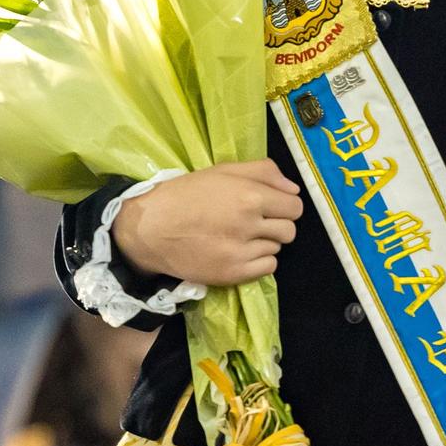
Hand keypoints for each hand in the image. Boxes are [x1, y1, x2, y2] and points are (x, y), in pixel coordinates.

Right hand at [113, 161, 303, 286]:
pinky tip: (239, 252)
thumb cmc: (186, 194)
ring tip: (240, 236)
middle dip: (277, 225)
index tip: (272, 207)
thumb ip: (263, 172)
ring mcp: (241, 252)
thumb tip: (294, 189)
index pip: (295, 206)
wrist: (150, 228)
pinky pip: (267, 268)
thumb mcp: (223, 171)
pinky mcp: (232, 274)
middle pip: (289, 230)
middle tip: (256, 223)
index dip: (285, 206)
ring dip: (264, 242)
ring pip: (276, 249)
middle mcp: (250, 225)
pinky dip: (258, 262)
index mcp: (250, 196)